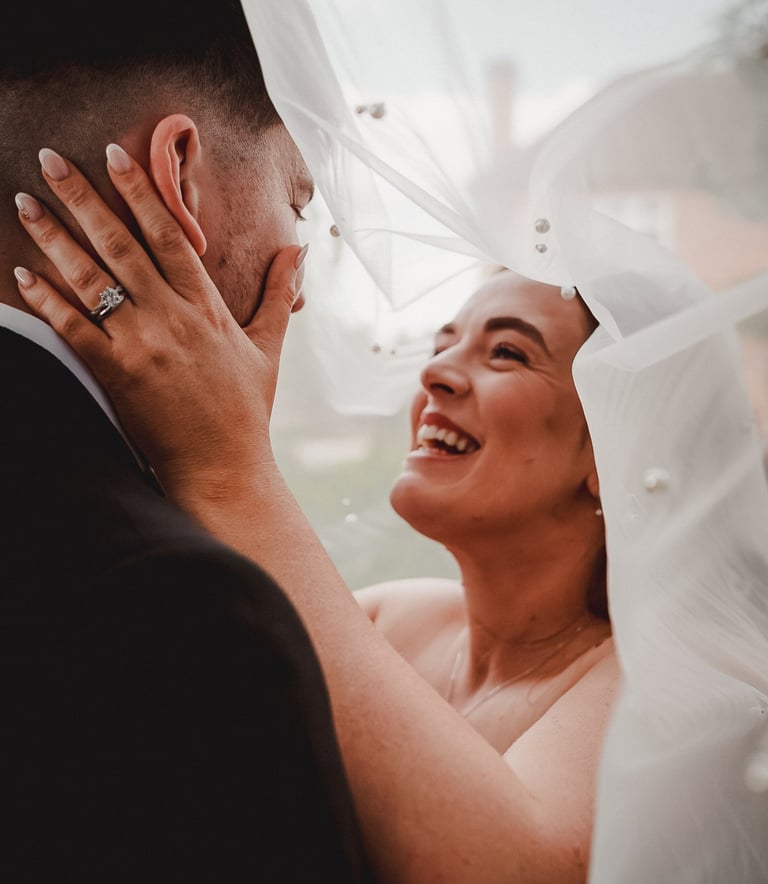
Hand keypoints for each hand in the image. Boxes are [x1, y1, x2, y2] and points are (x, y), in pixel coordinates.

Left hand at [14, 145, 306, 502]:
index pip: (170, 235)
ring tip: (26, 203)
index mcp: (206, 306)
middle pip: (120, 244)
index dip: (141, 191)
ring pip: (90, 279)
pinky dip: (45, 300)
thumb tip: (301, 248)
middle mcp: (171, 316)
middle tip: (50, 159)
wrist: (223, 466)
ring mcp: (140, 344)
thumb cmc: (246, 409)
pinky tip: (22, 274)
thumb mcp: (268, 347)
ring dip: (54, 237)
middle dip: (82, 197)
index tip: (114, 153)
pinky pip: (72, 328)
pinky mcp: (115, 373)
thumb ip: (277, 293)